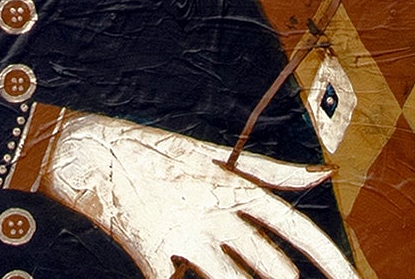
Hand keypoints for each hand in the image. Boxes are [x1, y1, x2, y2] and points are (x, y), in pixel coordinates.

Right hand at [43, 110, 359, 278]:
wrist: (88, 151)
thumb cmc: (155, 153)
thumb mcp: (213, 158)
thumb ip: (269, 171)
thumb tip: (321, 174)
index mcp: (231, 185)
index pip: (292, 226)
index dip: (326, 256)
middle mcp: (213, 210)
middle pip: (270, 263)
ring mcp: (183, 233)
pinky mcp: (152, 253)